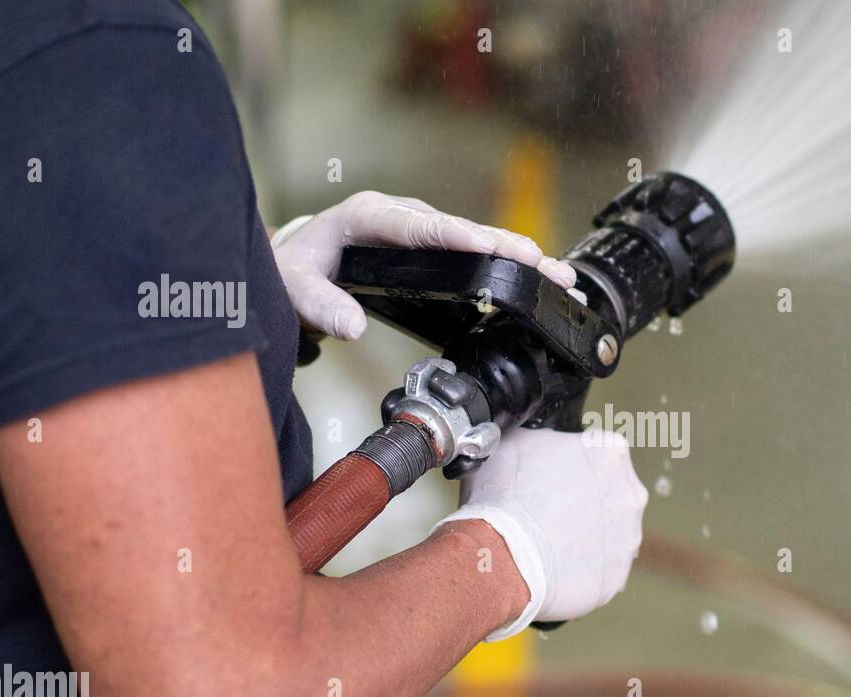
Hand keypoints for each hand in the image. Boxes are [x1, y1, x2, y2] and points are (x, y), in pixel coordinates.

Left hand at [270, 191, 576, 340]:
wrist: (294, 261)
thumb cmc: (294, 269)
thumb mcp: (294, 288)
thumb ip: (320, 307)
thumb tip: (353, 327)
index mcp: (370, 216)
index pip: (421, 226)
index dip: (458, 236)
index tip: (490, 246)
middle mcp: (402, 216)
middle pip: (463, 230)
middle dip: (507, 245)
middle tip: (544, 263)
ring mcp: (421, 229)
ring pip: (476, 239)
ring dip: (518, 254)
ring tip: (556, 273)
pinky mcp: (432, 246)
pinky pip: (473, 252)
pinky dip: (505, 263)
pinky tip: (535, 276)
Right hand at [433, 428, 648, 639]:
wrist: (504, 556)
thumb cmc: (506, 496)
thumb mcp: (513, 443)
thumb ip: (539, 439)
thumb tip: (536, 443)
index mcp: (611, 452)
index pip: (594, 455)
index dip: (567, 468)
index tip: (548, 481)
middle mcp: (631, 493)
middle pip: (606, 495)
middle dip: (580, 504)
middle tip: (545, 513)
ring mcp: (627, 538)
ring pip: (605, 535)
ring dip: (581, 539)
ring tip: (545, 544)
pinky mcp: (616, 577)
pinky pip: (597, 571)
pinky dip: (577, 571)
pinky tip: (551, 568)